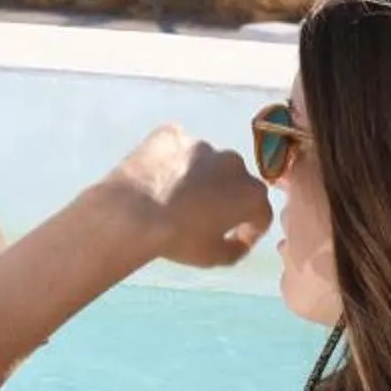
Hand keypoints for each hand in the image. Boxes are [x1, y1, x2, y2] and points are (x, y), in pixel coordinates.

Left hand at [81, 125, 271, 268]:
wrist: (130, 214)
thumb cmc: (177, 239)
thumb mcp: (213, 257)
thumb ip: (237, 249)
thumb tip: (240, 241)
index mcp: (250, 193)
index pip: (259, 211)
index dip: (249, 228)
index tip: (235, 236)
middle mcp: (232, 162)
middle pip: (234, 182)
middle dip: (224, 196)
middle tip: (200, 214)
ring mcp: (201, 144)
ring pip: (205, 162)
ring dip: (197, 176)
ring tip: (172, 195)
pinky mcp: (171, 133)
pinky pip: (177, 148)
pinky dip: (171, 160)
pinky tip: (156, 177)